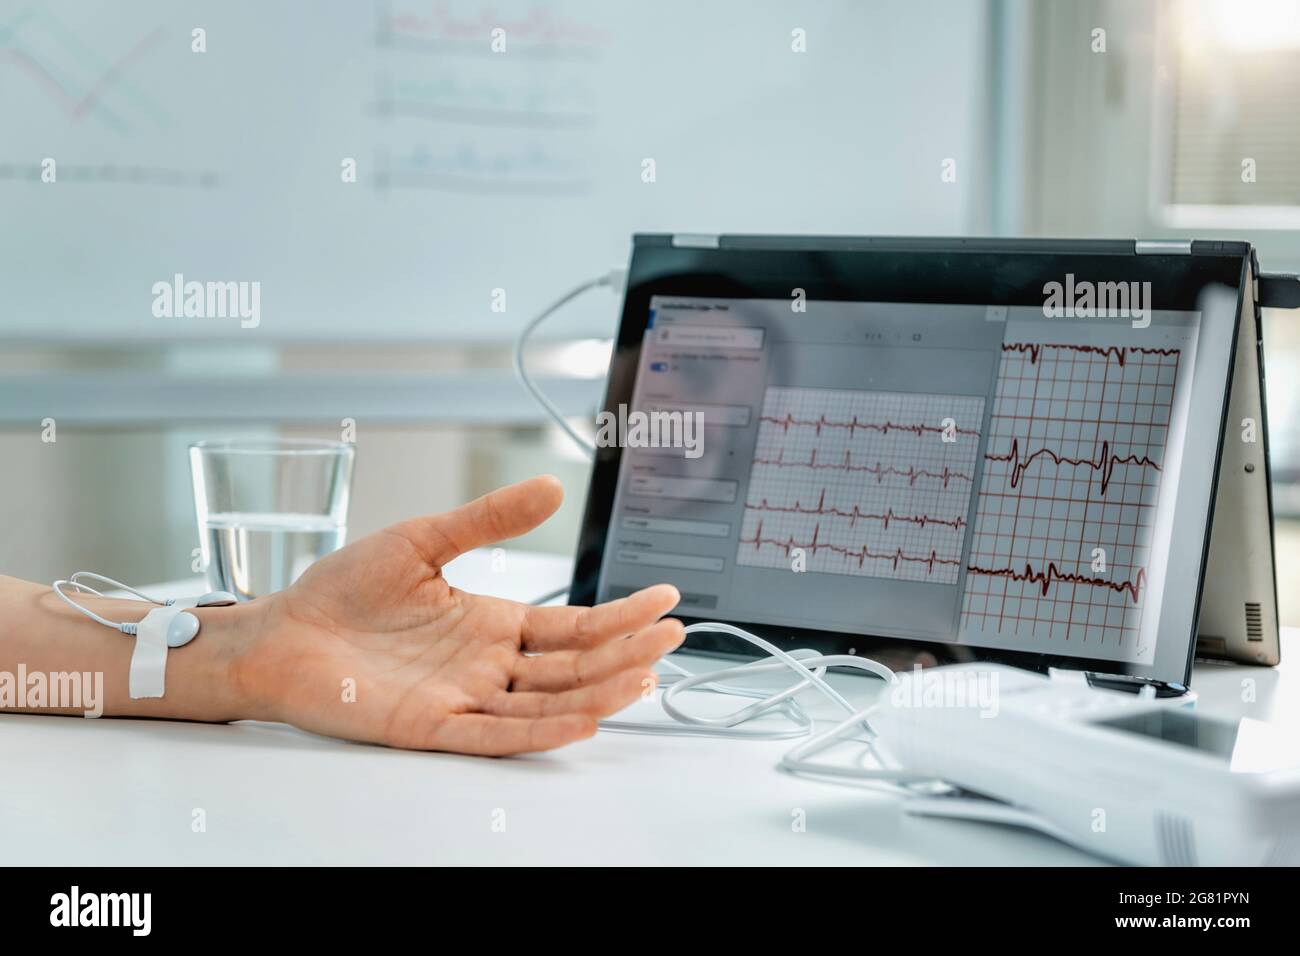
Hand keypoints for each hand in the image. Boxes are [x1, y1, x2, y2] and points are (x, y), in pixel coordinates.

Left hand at [233, 476, 683, 754]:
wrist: (280, 630)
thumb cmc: (344, 590)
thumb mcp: (424, 539)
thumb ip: (488, 519)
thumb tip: (553, 488)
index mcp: (491, 623)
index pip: (572, 625)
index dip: (620, 615)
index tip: (664, 599)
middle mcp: (487, 665)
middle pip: (572, 666)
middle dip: (625, 653)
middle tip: (673, 637)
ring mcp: (462, 698)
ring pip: (545, 703)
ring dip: (597, 693)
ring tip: (645, 677)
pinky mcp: (429, 726)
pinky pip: (494, 734)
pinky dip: (540, 731)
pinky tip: (582, 719)